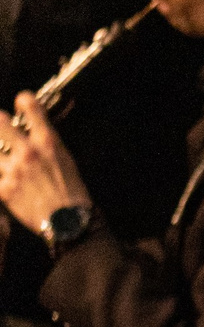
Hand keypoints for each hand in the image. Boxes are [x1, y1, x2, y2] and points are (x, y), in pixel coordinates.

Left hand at [0, 95, 90, 236]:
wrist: (71, 225)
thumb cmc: (74, 195)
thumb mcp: (67, 162)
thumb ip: (47, 145)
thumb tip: (35, 134)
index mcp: (48, 143)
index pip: (30, 106)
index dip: (24, 101)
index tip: (21, 105)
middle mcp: (28, 152)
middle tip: (1, 128)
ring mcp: (13, 170)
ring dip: (1, 157)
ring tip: (10, 165)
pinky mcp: (4, 189)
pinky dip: (1, 180)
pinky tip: (10, 184)